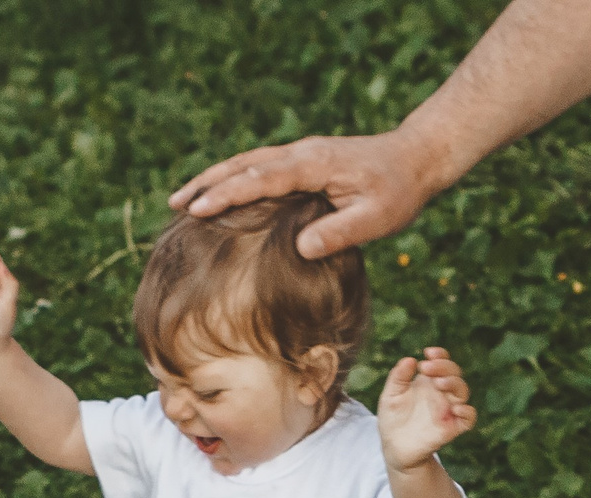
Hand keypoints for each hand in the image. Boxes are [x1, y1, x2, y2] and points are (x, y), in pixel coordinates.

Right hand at [171, 131, 439, 258]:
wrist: (416, 159)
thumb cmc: (398, 192)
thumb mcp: (377, 219)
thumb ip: (340, 233)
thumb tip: (302, 248)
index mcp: (314, 165)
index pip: (261, 178)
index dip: (228, 194)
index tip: (199, 209)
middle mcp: (301, 154)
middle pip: (243, 165)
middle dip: (207, 184)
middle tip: (174, 205)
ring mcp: (300, 155)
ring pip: (247, 163)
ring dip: (214, 179)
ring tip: (183, 200)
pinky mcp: (304, 162)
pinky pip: (260, 167)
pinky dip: (234, 178)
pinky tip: (219, 194)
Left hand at [378, 348, 475, 468]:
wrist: (394, 448)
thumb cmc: (392, 419)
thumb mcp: (390, 395)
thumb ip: (398, 377)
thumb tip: (410, 359)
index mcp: (428, 382)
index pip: (442, 363)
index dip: (440, 355)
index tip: (428, 353)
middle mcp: (441, 394)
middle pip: (454, 374)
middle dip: (444, 366)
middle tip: (426, 368)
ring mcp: (448, 410)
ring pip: (463, 392)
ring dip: (454, 383)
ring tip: (438, 383)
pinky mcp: (452, 428)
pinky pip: (469, 418)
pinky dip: (467, 411)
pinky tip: (455, 408)